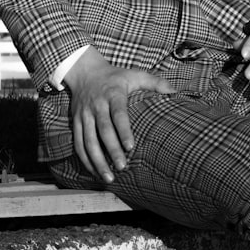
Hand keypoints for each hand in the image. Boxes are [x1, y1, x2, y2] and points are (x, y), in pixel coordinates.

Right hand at [63, 46, 173, 182]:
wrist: (84, 71)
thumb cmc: (114, 76)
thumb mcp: (134, 74)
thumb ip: (154, 82)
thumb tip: (174, 91)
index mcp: (112, 94)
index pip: (118, 114)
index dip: (123, 131)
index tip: (130, 147)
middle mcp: (97, 105)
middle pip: (103, 131)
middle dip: (111, 150)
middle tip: (122, 167)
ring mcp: (84, 115)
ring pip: (88, 141)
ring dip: (97, 160)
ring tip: (108, 178)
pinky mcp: (75, 122)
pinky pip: (78, 143)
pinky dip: (85, 159)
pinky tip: (95, 172)